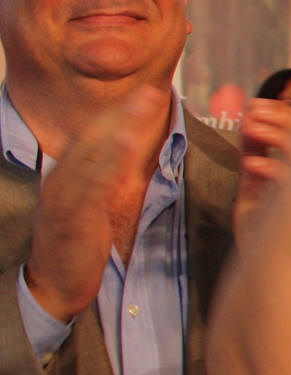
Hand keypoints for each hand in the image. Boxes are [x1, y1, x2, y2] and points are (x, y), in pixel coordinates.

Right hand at [23, 89, 163, 321]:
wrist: (54, 283)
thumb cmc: (76, 245)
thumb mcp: (92, 207)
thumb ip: (104, 181)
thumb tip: (125, 158)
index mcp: (68, 176)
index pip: (94, 138)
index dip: (120, 115)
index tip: (148, 94)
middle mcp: (62, 180)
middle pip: (94, 139)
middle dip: (124, 113)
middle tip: (153, 91)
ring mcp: (64, 197)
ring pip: (93, 156)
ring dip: (120, 129)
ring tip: (143, 107)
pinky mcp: (71, 217)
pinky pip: (91, 185)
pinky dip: (109, 162)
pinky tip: (126, 145)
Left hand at [233, 96, 290, 240]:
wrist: (264, 267)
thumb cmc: (263, 226)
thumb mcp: (254, 181)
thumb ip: (255, 152)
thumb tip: (248, 118)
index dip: (285, 112)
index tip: (256, 104)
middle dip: (279, 116)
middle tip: (252, 112)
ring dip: (274, 133)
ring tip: (249, 128)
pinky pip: (290, 180)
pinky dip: (269, 166)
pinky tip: (251, 164)